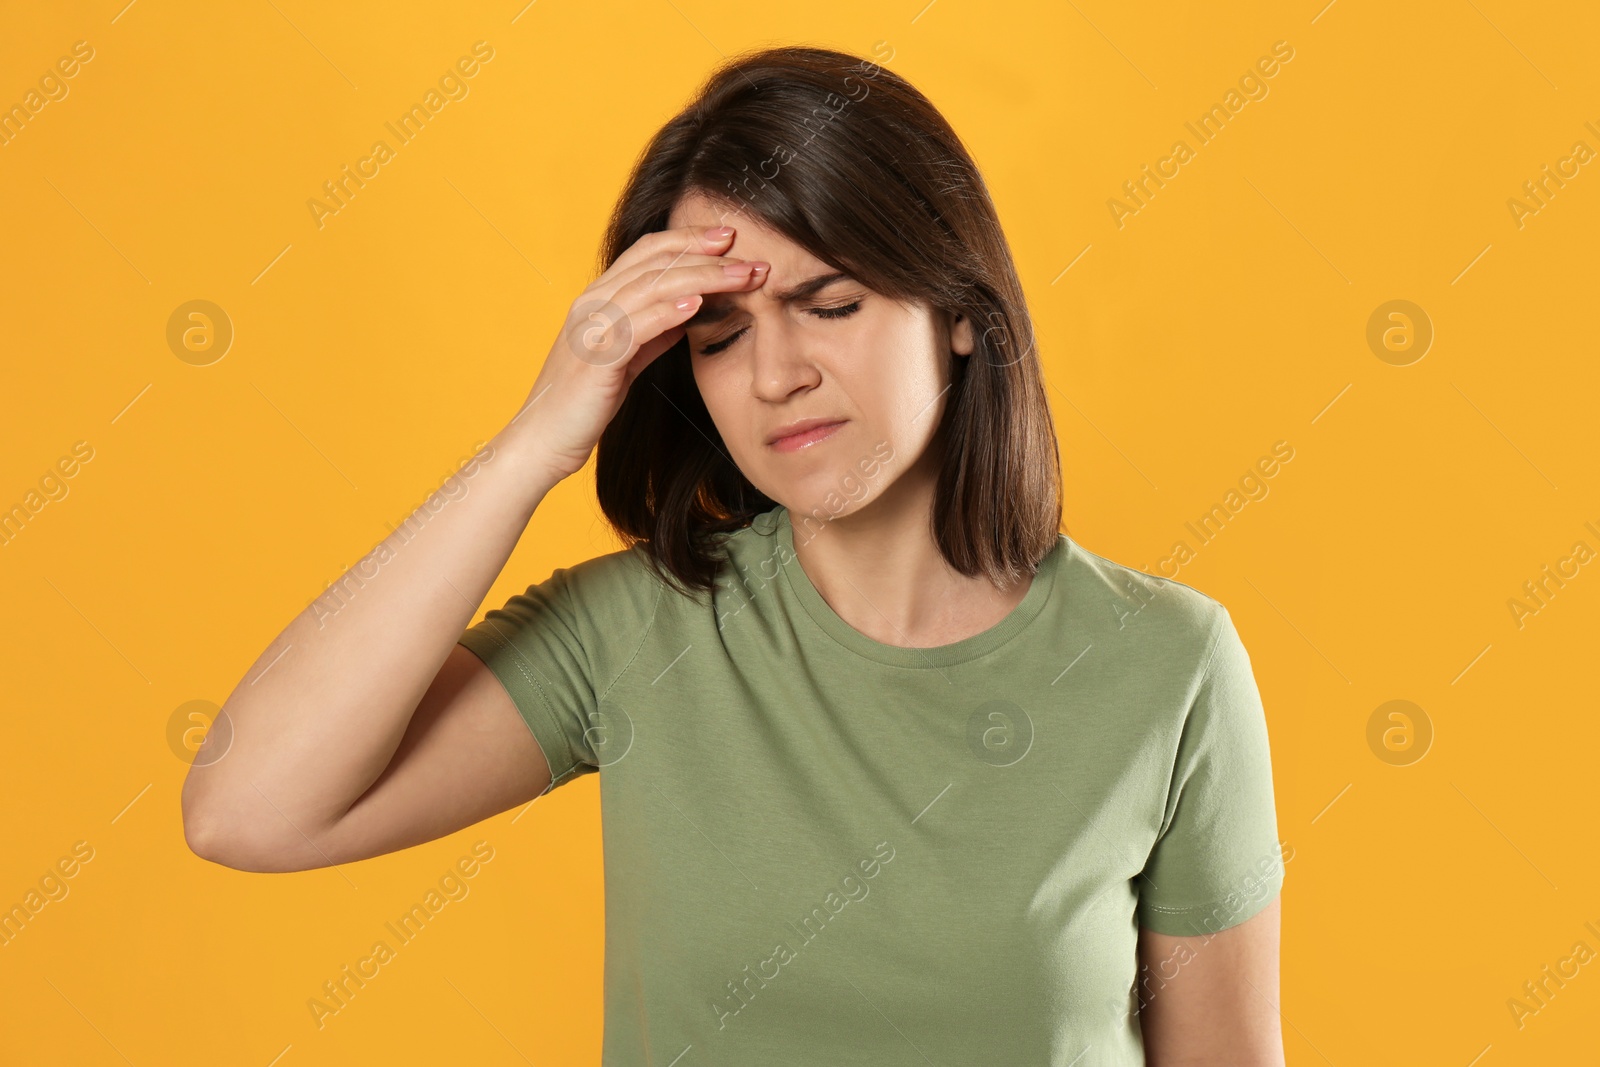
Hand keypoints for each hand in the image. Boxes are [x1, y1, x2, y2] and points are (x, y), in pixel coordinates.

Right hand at [515, 224, 768, 481]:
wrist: (543, 441)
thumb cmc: (583, 404)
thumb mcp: (625, 360)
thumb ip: (652, 332)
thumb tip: (687, 311)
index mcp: (598, 298)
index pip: (648, 252)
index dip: (689, 240)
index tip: (730, 239)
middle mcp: (592, 303)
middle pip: (655, 262)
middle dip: (706, 255)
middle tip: (750, 255)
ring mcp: (591, 327)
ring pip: (651, 287)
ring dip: (702, 278)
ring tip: (741, 276)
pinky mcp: (594, 357)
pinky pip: (635, 326)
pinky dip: (667, 312)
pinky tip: (698, 305)